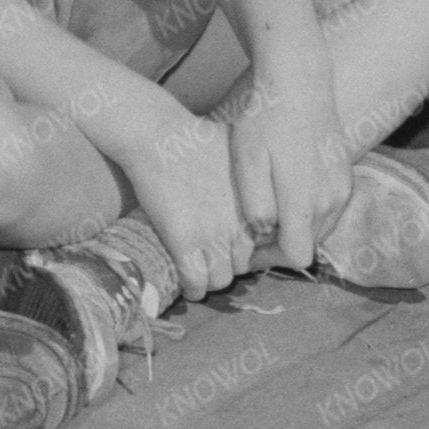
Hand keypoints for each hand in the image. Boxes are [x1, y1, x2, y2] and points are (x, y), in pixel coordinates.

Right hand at [106, 92, 253, 299]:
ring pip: (222, 279)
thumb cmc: (200, 140)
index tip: (236, 247)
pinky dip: (194, 289)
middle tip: (215, 258)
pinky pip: (195, 281)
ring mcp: (214, 235)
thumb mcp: (246, 160)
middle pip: (244, 265)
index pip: (264, 247)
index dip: (249, 248)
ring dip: (213, 279)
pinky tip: (190, 288)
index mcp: (260, 208)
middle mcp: (243, 225)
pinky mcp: (184, 242)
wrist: (160, 138)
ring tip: (202, 273)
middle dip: (231, 263)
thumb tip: (267, 196)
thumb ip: (259, 185)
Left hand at [221, 65, 355, 277]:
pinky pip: (328, 209)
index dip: (269, 259)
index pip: (297, 257)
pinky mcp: (345, 176)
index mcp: (306, 202)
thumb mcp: (247, 163)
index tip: (246, 247)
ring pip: (319, 228)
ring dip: (294, 228)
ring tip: (264, 210)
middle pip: (309, 245)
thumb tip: (264, 234)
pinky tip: (282, 192)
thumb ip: (255, 205)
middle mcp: (332, 200)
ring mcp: (343, 187)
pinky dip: (307, 211)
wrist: (298, 81)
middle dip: (280, 245)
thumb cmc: (264, 120)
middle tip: (249, 231)